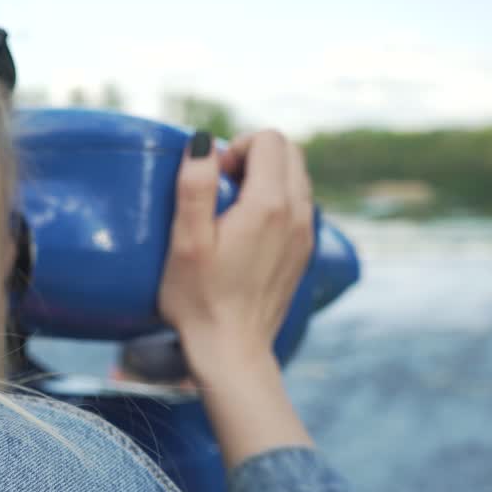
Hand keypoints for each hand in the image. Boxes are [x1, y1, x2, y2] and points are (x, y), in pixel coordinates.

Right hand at [158, 129, 314, 380]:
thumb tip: (204, 142)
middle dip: (254, 155)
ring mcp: (306, 234)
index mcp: (270, 205)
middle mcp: (298, 214)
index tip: (214, 176)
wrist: (232, 351)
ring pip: (297, 177)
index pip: (269, 139)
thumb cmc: (200, 300)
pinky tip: (247, 229)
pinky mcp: (304, 252)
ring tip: (232, 207)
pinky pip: (299, 205)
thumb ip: (195, 186)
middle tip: (222, 185)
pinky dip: (277, 200)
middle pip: (290, 151)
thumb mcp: (186, 241)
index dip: (237, 146)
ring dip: (267, 177)